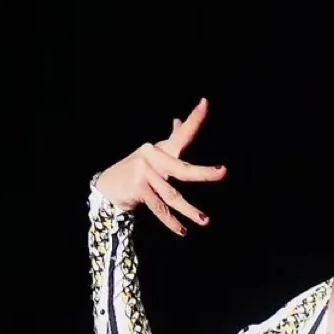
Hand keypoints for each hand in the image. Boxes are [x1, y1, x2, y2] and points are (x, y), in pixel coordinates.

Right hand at [91, 96, 227, 235]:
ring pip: (172, 195)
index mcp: (162, 149)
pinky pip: (160, 208)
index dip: (194, 119)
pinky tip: (182, 231)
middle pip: (182, 168)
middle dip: (203, 172)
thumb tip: (179, 120)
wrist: (110, 185)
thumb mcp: (154, 155)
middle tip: (223, 172)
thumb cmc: (139, 170)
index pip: (182, 134)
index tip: (205, 102)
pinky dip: (172, 221)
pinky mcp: (139, 188)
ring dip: (189, 210)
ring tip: (204, 221)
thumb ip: (171, 139)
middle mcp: (154, 157)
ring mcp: (145, 172)